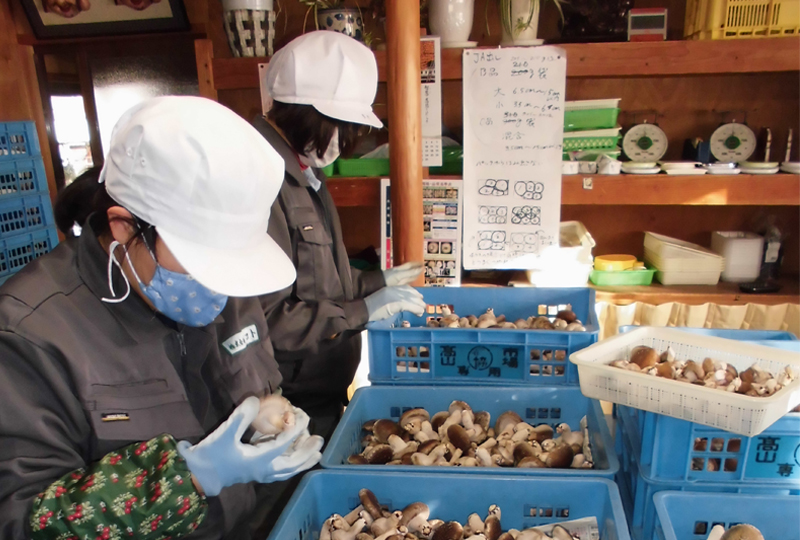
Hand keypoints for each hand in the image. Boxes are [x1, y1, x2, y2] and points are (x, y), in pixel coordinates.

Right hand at [177, 397, 322, 495]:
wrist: (198, 476)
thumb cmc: (211, 455)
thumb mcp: (224, 433)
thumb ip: (241, 416)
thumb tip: (256, 400)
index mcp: (259, 460)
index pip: (285, 442)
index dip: (296, 427)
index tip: (303, 415)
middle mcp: (264, 470)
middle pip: (293, 463)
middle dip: (307, 450)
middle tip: (319, 439)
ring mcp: (261, 475)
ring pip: (289, 470)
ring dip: (304, 461)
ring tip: (317, 454)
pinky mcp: (256, 475)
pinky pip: (281, 473)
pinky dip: (293, 467)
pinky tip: (297, 461)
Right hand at [364, 285, 425, 321]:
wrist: (363, 310)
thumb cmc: (369, 309)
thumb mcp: (383, 302)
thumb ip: (391, 301)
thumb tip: (398, 307)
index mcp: (389, 288)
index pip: (405, 287)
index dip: (413, 292)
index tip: (419, 296)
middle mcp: (393, 289)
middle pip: (410, 292)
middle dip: (418, 299)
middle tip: (422, 305)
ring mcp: (395, 295)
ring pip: (412, 299)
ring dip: (419, 305)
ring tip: (421, 311)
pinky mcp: (397, 302)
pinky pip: (411, 305)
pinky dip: (416, 310)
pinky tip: (418, 313)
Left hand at [383, 261, 423, 286]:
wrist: (377, 285)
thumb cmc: (388, 279)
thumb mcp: (400, 275)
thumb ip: (410, 273)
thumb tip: (422, 268)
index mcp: (400, 269)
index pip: (410, 265)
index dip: (416, 264)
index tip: (423, 263)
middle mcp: (399, 273)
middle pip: (409, 270)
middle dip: (415, 269)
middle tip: (422, 269)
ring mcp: (397, 279)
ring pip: (407, 276)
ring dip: (413, 275)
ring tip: (418, 274)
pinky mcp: (396, 284)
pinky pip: (405, 281)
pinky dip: (409, 280)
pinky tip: (410, 282)